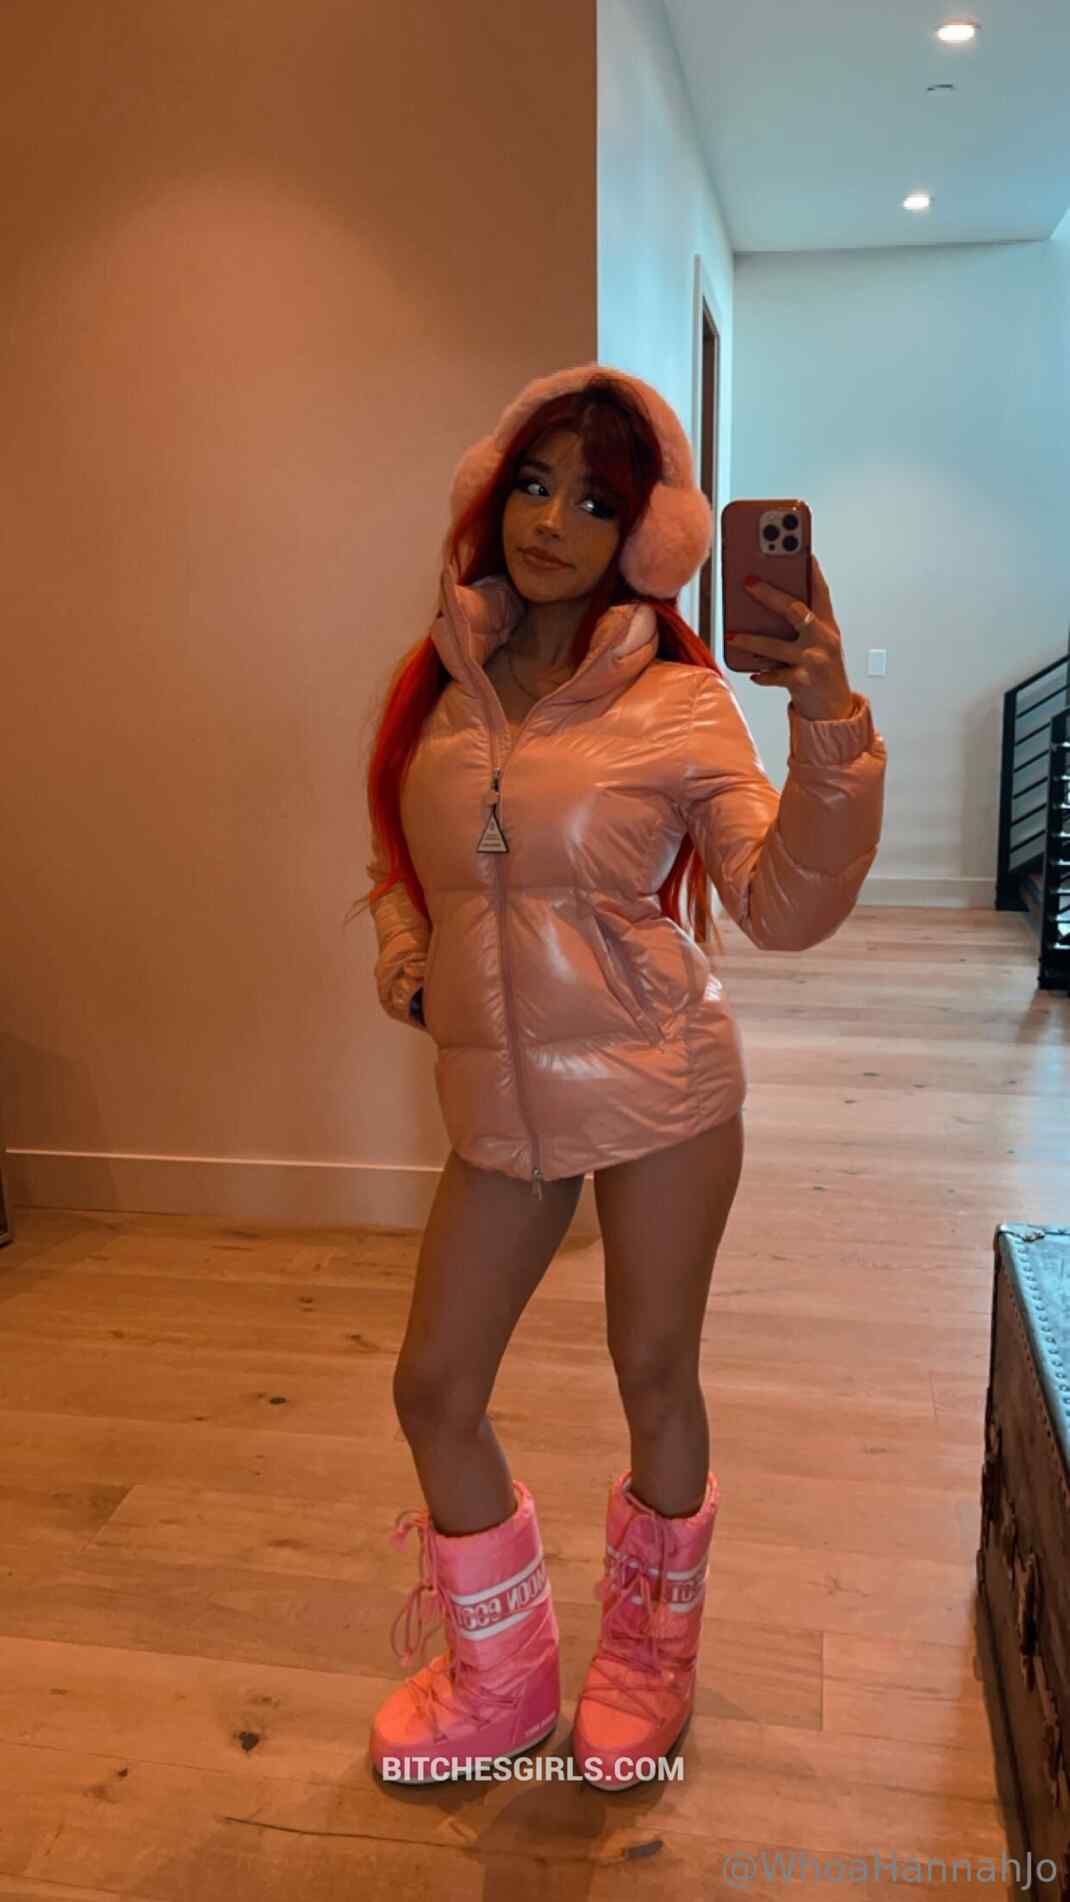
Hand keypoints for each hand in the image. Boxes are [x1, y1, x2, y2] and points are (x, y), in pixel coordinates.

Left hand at [725, 554, 855, 719]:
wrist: (835, 708)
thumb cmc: (820, 670)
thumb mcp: (815, 642)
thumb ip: (795, 624)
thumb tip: (758, 607)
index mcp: (826, 623)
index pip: (819, 590)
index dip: (809, 568)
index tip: (797, 548)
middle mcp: (823, 638)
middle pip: (794, 609)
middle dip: (769, 594)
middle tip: (746, 581)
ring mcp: (815, 659)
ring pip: (778, 645)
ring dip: (752, 639)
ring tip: (732, 635)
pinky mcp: (805, 681)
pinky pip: (778, 675)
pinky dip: (764, 675)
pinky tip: (753, 673)